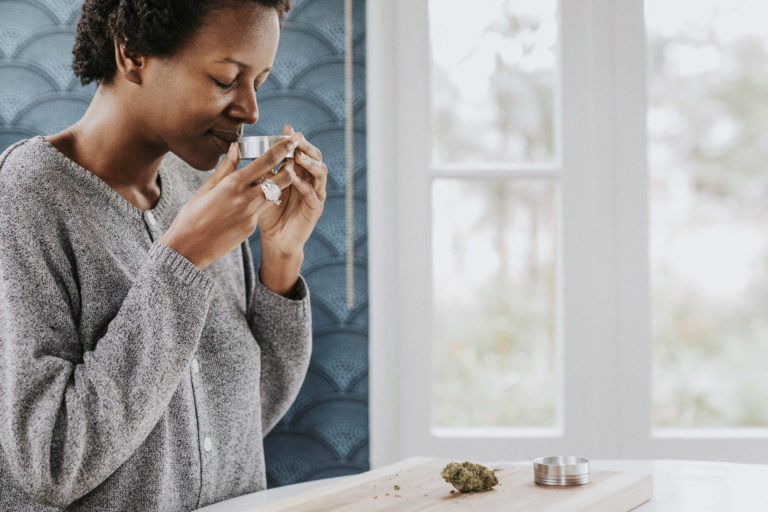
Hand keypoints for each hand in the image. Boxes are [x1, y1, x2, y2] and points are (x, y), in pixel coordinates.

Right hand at [160, 136, 298, 268]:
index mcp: (233, 184)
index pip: (265, 162)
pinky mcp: (252, 227)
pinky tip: (254, 198)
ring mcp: (252, 215)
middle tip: (292, 159)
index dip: (282, 149)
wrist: (189, 248)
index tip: (291, 140)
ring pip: (275, 194)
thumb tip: (236, 147)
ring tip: (277, 175)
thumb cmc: (192, 216)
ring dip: (279, 184)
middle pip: (281, 180)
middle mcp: (246, 199)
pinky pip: (262, 209)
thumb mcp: (207, 188)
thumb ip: (226, 168)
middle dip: (290, 167)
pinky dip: (262, 200)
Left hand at [257, 125, 326, 257]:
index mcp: (299, 173)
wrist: (276, 239)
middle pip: (315, 157)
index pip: (301, 151)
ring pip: (320, 172)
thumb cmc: (268, 213)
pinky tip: (295, 178)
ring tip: (298, 156)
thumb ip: (259, 171)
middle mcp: (310, 180)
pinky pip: (313, 194)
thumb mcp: (262, 188)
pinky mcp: (315, 209)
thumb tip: (243, 150)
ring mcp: (315, 194)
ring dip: (310, 162)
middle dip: (306, 146)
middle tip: (296, 138)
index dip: (296, 139)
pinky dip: (304, 185)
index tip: (287, 128)